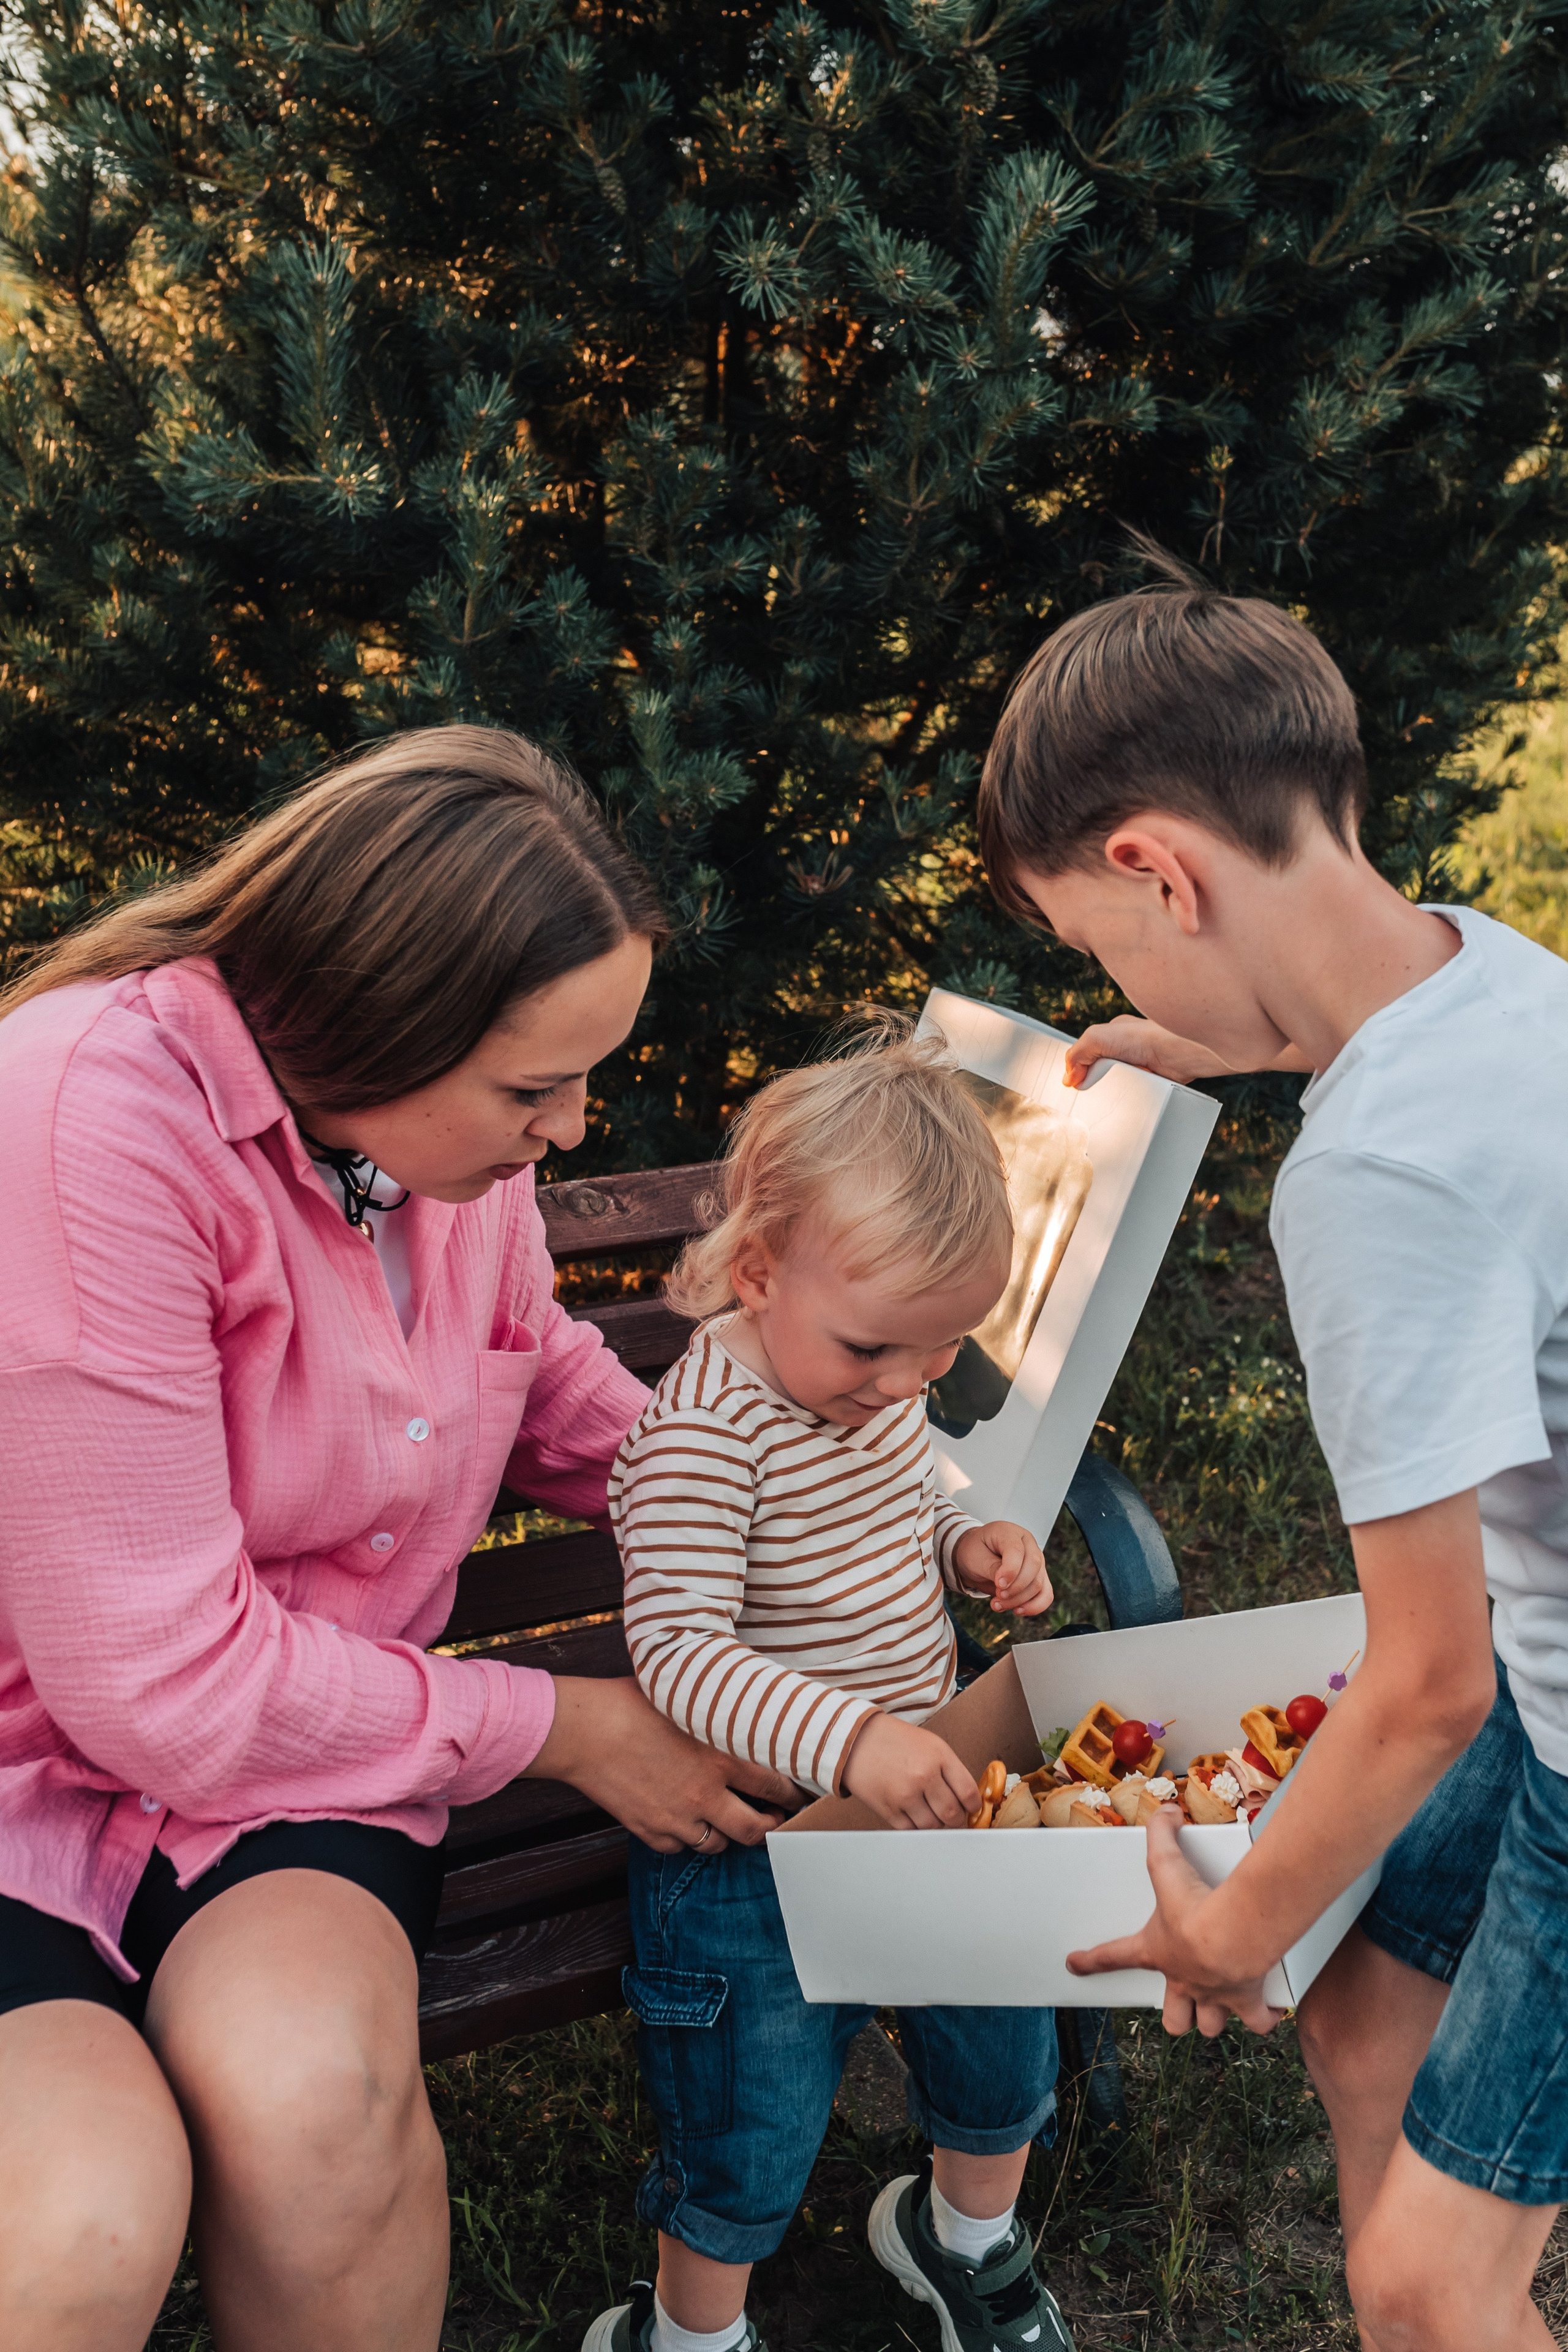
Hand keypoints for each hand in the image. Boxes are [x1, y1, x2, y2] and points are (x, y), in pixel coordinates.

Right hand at [525, 1677, 799, 1854]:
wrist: (583, 1730)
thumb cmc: (631, 1702)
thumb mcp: (687, 1697)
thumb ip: (719, 1712)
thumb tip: (746, 1705)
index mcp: (722, 1755)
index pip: (776, 1785)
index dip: (794, 1795)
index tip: (801, 1795)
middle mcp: (705, 1793)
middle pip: (754, 1829)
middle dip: (770, 1828)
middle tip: (774, 1820)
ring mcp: (677, 1817)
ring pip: (718, 1845)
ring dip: (726, 1834)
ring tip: (729, 1820)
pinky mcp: (650, 1831)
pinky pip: (680, 1848)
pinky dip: (686, 1838)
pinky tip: (685, 1821)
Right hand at [840, 1711, 980, 1829]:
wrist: (856, 1739)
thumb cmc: (896, 1741)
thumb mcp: (931, 1744)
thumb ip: (951, 1770)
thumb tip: (968, 1799)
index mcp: (939, 1756)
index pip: (969, 1793)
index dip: (974, 1806)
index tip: (972, 1808)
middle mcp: (924, 1776)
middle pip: (953, 1814)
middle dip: (958, 1819)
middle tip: (955, 1816)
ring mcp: (905, 1795)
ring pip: (933, 1826)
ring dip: (937, 1824)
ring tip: (932, 1813)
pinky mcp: (888, 1809)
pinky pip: (912, 1831)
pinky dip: (917, 1827)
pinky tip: (915, 1814)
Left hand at [955, 1521, 1051, 1615]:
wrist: (976, 1558)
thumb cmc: (975, 1552)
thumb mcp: (976, 1557)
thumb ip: (992, 1568)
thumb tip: (1005, 1585)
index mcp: (1010, 1532)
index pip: (1017, 1550)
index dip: (1010, 1570)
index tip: (998, 1585)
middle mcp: (1028, 1544)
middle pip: (1033, 1566)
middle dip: (1015, 1588)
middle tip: (997, 1597)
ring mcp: (1037, 1560)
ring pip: (1039, 1584)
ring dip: (1019, 1600)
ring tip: (997, 1605)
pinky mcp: (1039, 1577)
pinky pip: (1046, 1594)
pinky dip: (1034, 1607)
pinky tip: (1017, 1611)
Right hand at [1064, 1016, 1231, 1089]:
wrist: (1178, 1053)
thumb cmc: (1143, 1038)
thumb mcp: (1097, 1038)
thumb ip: (1076, 1054)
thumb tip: (1068, 1079)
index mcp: (1115, 1035)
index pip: (1090, 1052)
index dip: (1079, 1067)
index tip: (1072, 1084)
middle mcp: (1130, 1050)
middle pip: (1102, 1072)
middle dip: (1094, 1083)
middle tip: (1087, 1096)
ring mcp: (1142, 1067)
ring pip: (1118, 1086)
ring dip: (1112, 1094)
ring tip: (1106, 1103)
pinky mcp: (1153, 1084)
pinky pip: (1134, 1096)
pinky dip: (1127, 1101)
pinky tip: (1123, 1105)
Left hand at [1065, 1808, 1285, 2036]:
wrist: (1230, 1936)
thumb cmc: (1193, 1907)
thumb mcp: (1167, 1862)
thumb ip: (1161, 1833)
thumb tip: (1165, 1811)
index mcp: (1157, 1951)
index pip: (1112, 1955)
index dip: (1091, 1960)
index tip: (1074, 1964)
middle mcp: (1184, 1981)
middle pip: (1174, 2017)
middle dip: (1178, 2013)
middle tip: (1183, 2001)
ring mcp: (1214, 1995)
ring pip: (1209, 2025)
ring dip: (1213, 2018)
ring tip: (1221, 2005)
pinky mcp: (1245, 2000)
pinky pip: (1256, 2022)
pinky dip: (1262, 2017)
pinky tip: (1266, 2010)